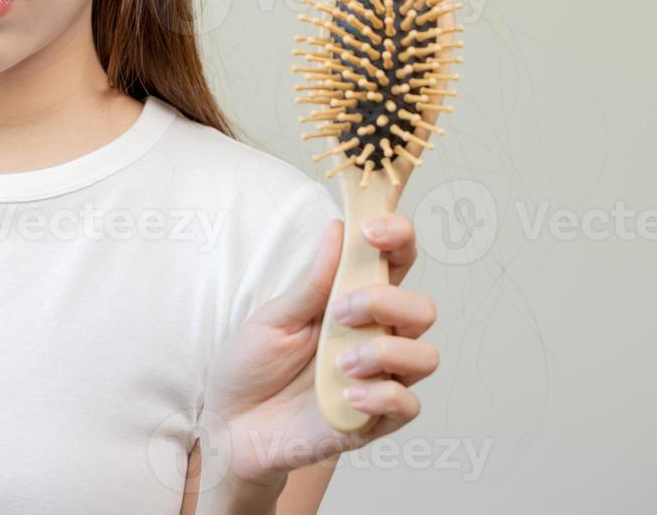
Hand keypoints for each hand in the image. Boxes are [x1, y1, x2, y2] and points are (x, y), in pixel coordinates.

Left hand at [201, 213, 437, 485]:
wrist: (230, 426)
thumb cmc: (252, 367)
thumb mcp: (274, 318)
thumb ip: (313, 282)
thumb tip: (340, 229)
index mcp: (352, 303)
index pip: (395, 263)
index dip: (398, 238)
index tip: (373, 229)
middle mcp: (374, 338)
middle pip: (422, 309)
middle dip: (385, 301)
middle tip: (338, 312)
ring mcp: (378, 379)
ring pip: (425, 356)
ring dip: (384, 351)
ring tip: (339, 362)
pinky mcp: (374, 420)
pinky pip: (407, 404)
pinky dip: (381, 395)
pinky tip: (346, 395)